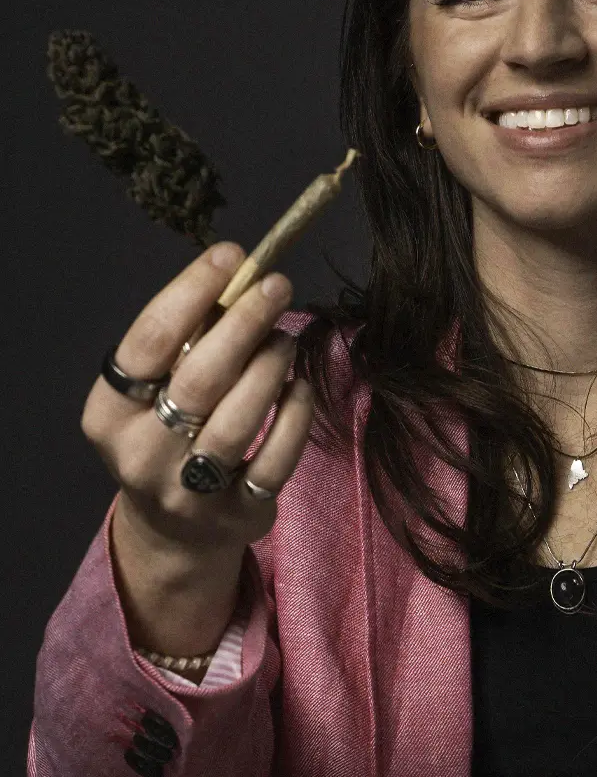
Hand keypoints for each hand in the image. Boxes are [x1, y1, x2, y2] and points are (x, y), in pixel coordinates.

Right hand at [81, 241, 312, 652]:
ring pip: (238, 420)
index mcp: (108, 413)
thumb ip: (188, 339)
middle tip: (278, 284)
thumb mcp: (157, 390)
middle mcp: (140, 454)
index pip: (148, 341)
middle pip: (198, 378)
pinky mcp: (237, 515)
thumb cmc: (168, 432)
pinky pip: (275, 459)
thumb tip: (238, 270)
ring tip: (286, 339)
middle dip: (244, 322)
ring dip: (270, 367)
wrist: (174, 530)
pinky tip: (300, 387)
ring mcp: (188, 491)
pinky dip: (294, 416)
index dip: (191, 291)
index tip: (231, 255)